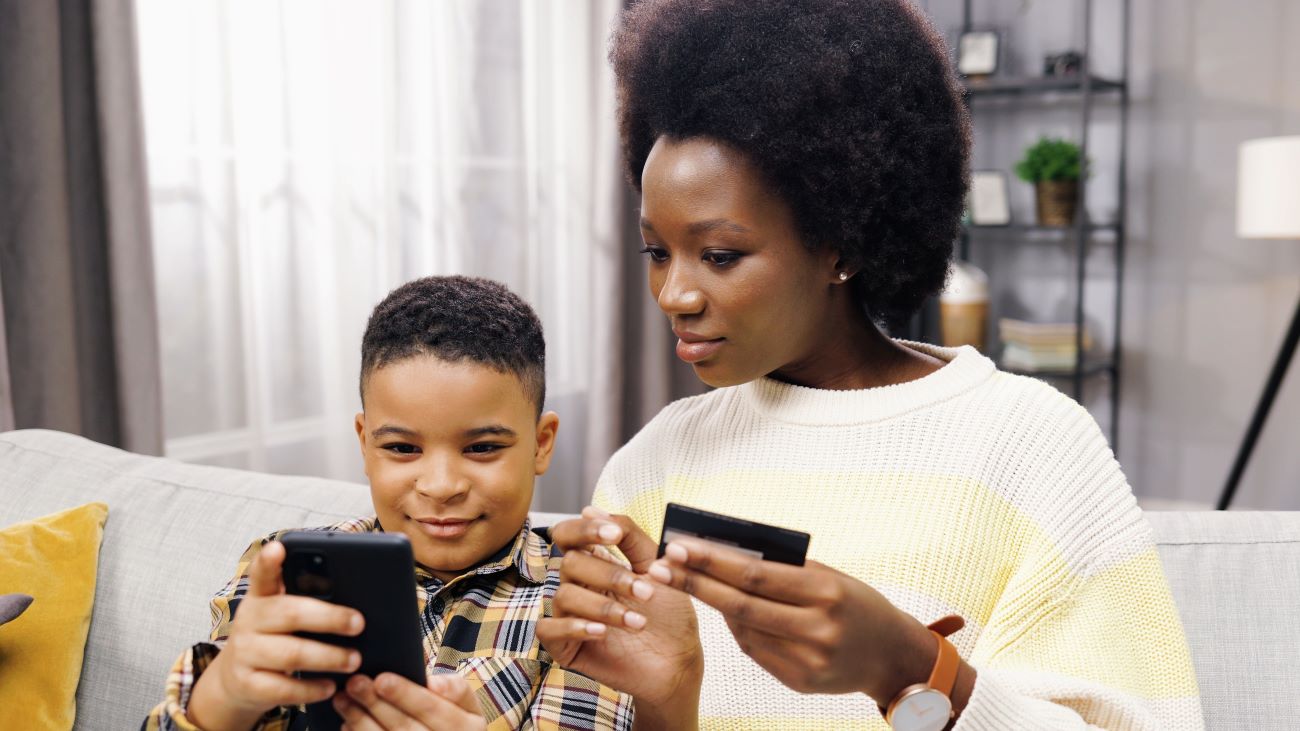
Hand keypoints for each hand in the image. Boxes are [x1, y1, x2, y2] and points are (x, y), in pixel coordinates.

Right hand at [187, 541, 366, 730]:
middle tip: (359, 623)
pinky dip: (310, 688)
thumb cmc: (275, 638)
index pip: (262, 574)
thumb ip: (309, 600)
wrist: (238, 680)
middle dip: (329, 617)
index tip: (279, 547)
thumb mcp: (284, 615)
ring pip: (291, 654)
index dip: (269, 561)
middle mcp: (249, 620)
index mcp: (262, 596)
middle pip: (290, 613)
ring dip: (328, 657)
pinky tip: (330, 686)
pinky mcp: (246, 684)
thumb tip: (357, 598)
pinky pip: (283, 688)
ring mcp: (244, 653)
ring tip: (354, 660)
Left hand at [332, 672, 485, 729]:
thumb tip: (432, 682)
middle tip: (354, 683)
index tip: (381, 678)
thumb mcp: (465, 705)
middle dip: (377, 704)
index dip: (406, 694)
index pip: (433, 708)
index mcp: (469, 728)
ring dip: (360, 721)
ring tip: (343, 700)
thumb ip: (453, 688)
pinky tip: (348, 724)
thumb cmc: (453, 721)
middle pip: (406, 729)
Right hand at [536, 507, 702, 725]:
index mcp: (595, 563)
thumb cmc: (669, 614)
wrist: (679, 662)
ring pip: (563, 596)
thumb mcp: (657, 568)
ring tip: (639, 622)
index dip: (585, 530)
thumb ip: (629, 537)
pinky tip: (601, 632)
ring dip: (605, 606)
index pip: (568, 535)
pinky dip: (575, 627)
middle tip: (647, 593)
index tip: (614, 536)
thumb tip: (590, 509)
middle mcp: (578, 586)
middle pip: (569, 564)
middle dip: (611, 576)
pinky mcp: (565, 647)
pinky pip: (549, 629)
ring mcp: (569, 616)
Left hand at [649, 536, 952, 703]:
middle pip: (741, 604)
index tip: (679, 546)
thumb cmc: (856, 603)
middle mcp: (818, 629)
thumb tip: (727, 551)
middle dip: (696, 583)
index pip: (756, 575)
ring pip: (743, 629)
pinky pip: (754, 651)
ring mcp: (808, 660)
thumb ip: (785, 567)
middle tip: (662, 566)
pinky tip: (723, 611)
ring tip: (685, 581)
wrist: (892, 655)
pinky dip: (736, 628)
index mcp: (827, 593)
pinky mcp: (800, 682)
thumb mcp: (831, 576)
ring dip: (711, 604)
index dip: (713, 562)